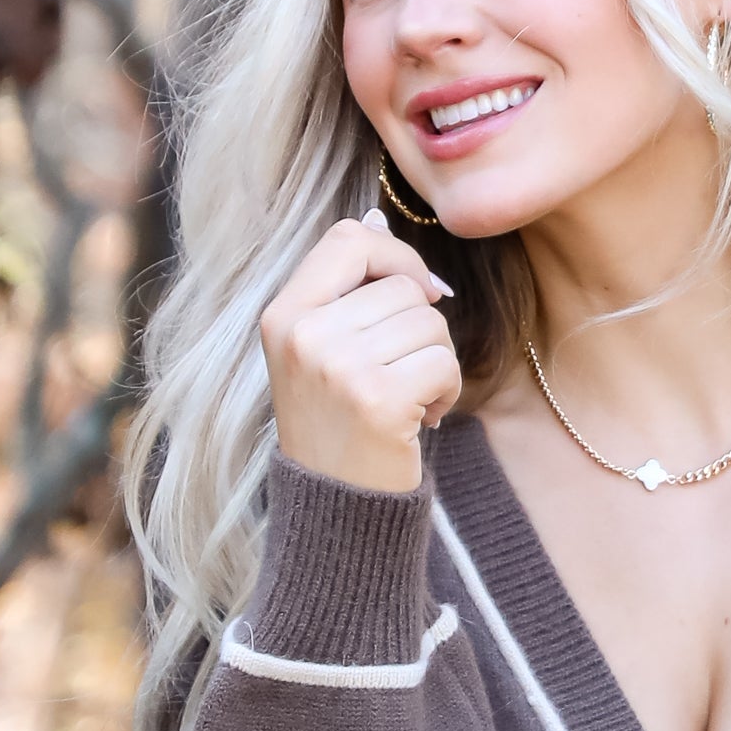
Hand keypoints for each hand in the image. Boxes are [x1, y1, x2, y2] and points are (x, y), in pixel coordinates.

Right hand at [259, 212, 461, 494]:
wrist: (336, 511)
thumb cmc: (338, 427)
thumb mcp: (321, 352)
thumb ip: (346, 291)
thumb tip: (375, 219)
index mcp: (282, 316)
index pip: (347, 239)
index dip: (393, 255)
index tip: (413, 293)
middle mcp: (304, 336)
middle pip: (402, 287)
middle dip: (419, 329)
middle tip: (396, 376)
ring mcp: (338, 367)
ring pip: (429, 323)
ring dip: (435, 363)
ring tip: (404, 401)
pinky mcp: (378, 399)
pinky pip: (444, 361)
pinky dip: (447, 392)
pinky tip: (419, 420)